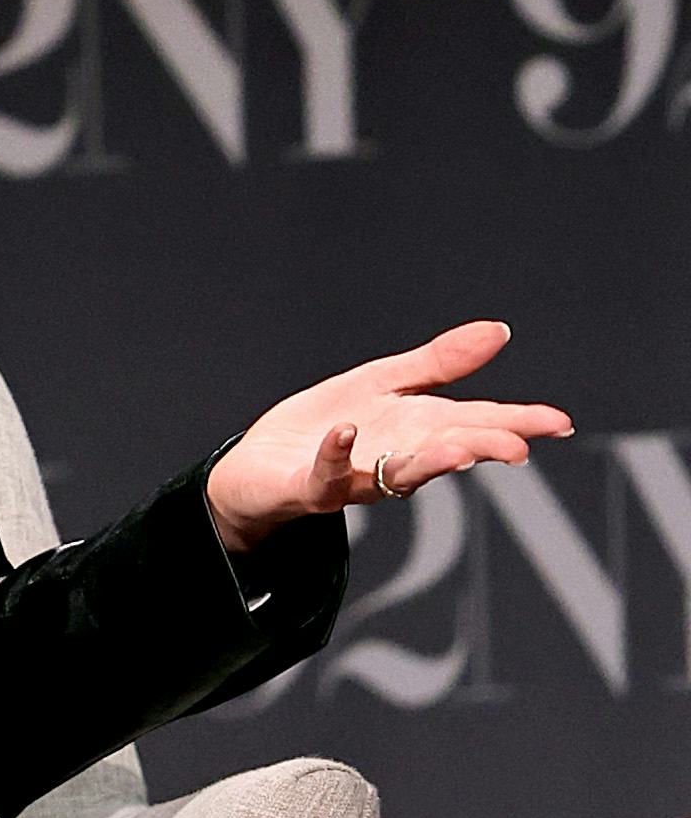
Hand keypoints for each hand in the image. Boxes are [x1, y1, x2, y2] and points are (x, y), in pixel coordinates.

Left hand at [205, 320, 573, 551]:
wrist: (259, 465)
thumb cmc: (327, 424)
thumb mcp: (383, 383)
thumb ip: (439, 363)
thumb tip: (499, 330)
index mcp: (419, 429)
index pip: (476, 423)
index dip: (517, 423)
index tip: (559, 422)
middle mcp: (396, 458)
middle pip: (446, 451)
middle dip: (481, 447)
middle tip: (517, 446)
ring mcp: (356, 476)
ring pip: (398, 475)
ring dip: (428, 462)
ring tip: (459, 449)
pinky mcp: (311, 487)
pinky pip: (326, 476)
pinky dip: (336, 455)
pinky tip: (345, 433)